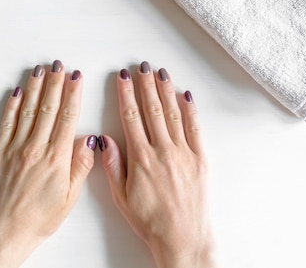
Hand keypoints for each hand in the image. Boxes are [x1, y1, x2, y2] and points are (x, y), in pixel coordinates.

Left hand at [0, 60, 96, 267]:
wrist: (6, 230)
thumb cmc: (39, 218)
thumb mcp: (71, 197)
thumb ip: (81, 165)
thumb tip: (89, 139)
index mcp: (56, 158)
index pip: (68, 117)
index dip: (73, 94)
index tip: (77, 77)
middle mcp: (36, 148)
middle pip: (48, 108)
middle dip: (55, 83)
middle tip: (59, 65)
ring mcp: (16, 148)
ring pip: (28, 110)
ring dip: (36, 87)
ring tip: (41, 70)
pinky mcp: (0, 152)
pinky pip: (7, 122)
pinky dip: (12, 105)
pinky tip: (18, 91)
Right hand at [100, 61, 213, 267]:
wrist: (183, 238)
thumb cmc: (150, 221)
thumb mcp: (122, 197)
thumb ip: (113, 165)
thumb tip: (104, 139)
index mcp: (141, 158)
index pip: (130, 116)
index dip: (126, 94)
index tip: (123, 77)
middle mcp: (162, 150)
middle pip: (152, 109)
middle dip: (145, 84)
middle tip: (141, 67)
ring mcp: (183, 152)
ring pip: (172, 113)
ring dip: (165, 90)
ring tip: (160, 73)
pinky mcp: (200, 159)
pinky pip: (194, 128)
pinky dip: (190, 109)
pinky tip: (185, 94)